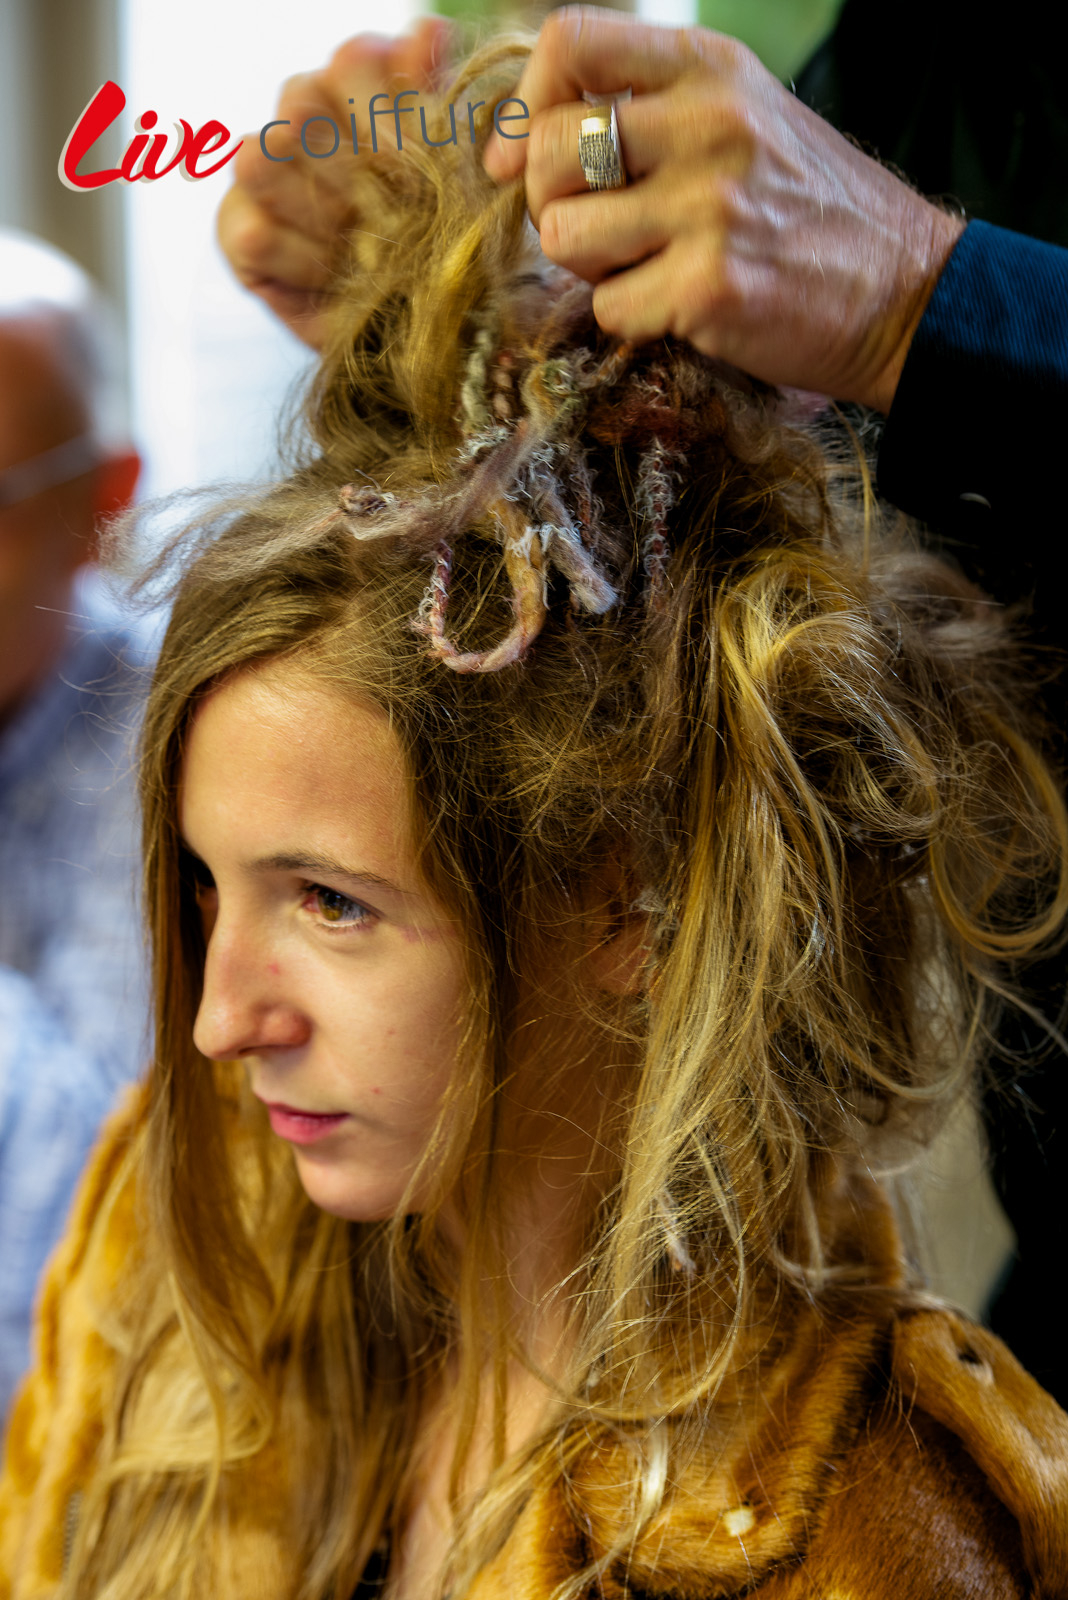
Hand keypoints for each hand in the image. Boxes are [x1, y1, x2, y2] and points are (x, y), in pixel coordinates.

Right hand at [217, 18, 449, 348]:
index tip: (420, 168)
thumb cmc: (445, 241)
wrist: (423, 325)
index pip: (353, 62)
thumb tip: (428, 34)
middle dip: (357, 175)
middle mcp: (302, 112)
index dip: (387, 117)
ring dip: (326, 218)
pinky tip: (334, 278)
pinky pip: (253, 231)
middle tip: (397, 219)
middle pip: (301, 106)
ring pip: (262, 160)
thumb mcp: (460, 173)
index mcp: (359, 81)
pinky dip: (303, 263)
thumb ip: (439, 99)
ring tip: (368, 252)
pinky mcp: (237, 231)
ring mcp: (259, 167)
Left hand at [483, 7, 963, 412]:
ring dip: (589, 268)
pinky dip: (631, 319)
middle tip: (594, 231)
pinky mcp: (709, 285)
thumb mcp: (747, 115)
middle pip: (550, 151)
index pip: (571, 42)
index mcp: (712, 67)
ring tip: (647, 266)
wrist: (907, 292)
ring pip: (565, 236)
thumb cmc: (811, 211)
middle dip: (550, 205)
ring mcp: (709, 205)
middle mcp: (709, 123)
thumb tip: (526, 140)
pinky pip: (608, 308)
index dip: (525, 106)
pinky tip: (683, 306)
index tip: (519, 158)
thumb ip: (655, 107)